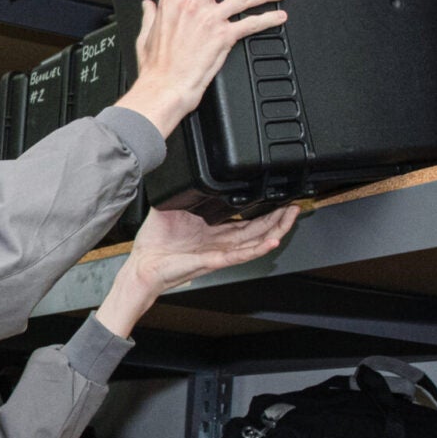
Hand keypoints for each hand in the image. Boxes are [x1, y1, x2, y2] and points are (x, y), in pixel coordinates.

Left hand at [95, 205, 298, 337]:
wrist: (142, 265)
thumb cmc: (155, 244)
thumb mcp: (171, 208)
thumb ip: (184, 193)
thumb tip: (185, 172)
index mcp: (213, 231)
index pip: (246, 220)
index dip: (264, 210)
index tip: (276, 197)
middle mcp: (220, 243)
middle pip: (258, 230)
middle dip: (278, 218)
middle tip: (294, 205)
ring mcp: (219, 252)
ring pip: (256, 242)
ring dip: (275, 230)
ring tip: (291, 217)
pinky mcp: (214, 260)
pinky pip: (240, 255)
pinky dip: (258, 249)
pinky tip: (272, 240)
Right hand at [115, 0, 289, 138]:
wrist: (164, 88)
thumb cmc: (155, 67)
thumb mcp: (145, 35)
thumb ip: (150, 15)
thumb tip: (148, 5)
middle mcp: (193, 3)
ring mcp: (210, 18)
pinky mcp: (224, 36)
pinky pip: (252, 23)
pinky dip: (268, 18)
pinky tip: (278, 16)